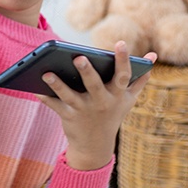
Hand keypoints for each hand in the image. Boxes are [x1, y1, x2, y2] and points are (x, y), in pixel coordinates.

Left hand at [36, 41, 156, 170]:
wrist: (96, 144)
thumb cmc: (112, 113)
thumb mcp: (128, 98)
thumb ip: (139, 78)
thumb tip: (153, 55)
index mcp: (117, 94)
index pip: (123, 75)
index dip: (123, 59)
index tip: (120, 43)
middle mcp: (101, 102)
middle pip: (94, 85)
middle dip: (88, 71)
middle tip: (78, 56)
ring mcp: (84, 110)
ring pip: (70, 96)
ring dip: (58, 84)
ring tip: (46, 72)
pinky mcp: (68, 116)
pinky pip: (54, 105)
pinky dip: (44, 97)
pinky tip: (33, 86)